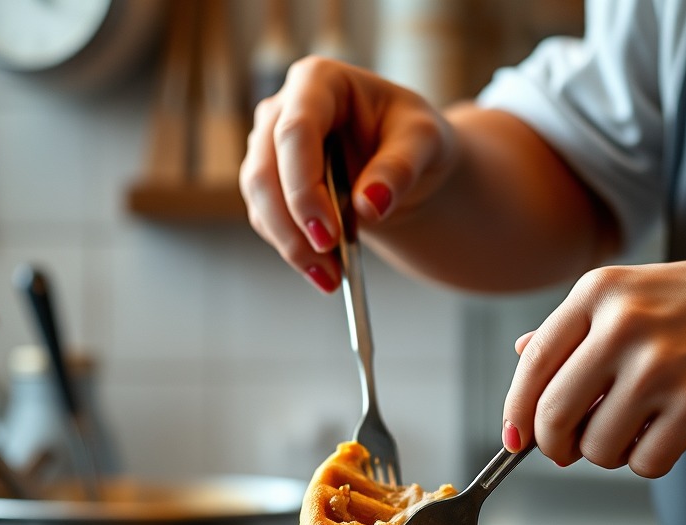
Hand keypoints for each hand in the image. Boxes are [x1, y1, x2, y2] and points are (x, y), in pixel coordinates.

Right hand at [239, 56, 456, 292]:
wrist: (405, 164)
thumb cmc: (413, 139)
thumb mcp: (425, 143)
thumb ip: (399, 167)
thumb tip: (369, 205)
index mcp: (319, 82)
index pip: (295, 132)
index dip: (304, 187)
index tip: (328, 234)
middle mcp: (283, 110)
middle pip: (265, 171)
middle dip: (292, 225)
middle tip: (327, 265)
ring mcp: (269, 148)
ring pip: (260, 202)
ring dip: (291, 247)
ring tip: (332, 279)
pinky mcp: (270, 185)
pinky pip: (268, 222)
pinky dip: (293, 252)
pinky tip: (325, 273)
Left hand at [501, 248, 685, 477]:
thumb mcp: (626, 296)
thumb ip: (570, 329)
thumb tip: (519, 357)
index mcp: (598, 294)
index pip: (532, 367)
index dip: (516, 414)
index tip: (516, 441)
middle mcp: (624, 324)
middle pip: (553, 415)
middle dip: (555, 446)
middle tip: (568, 450)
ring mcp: (663, 365)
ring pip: (596, 447)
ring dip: (606, 453)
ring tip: (631, 429)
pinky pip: (644, 462)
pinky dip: (648, 460)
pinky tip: (665, 433)